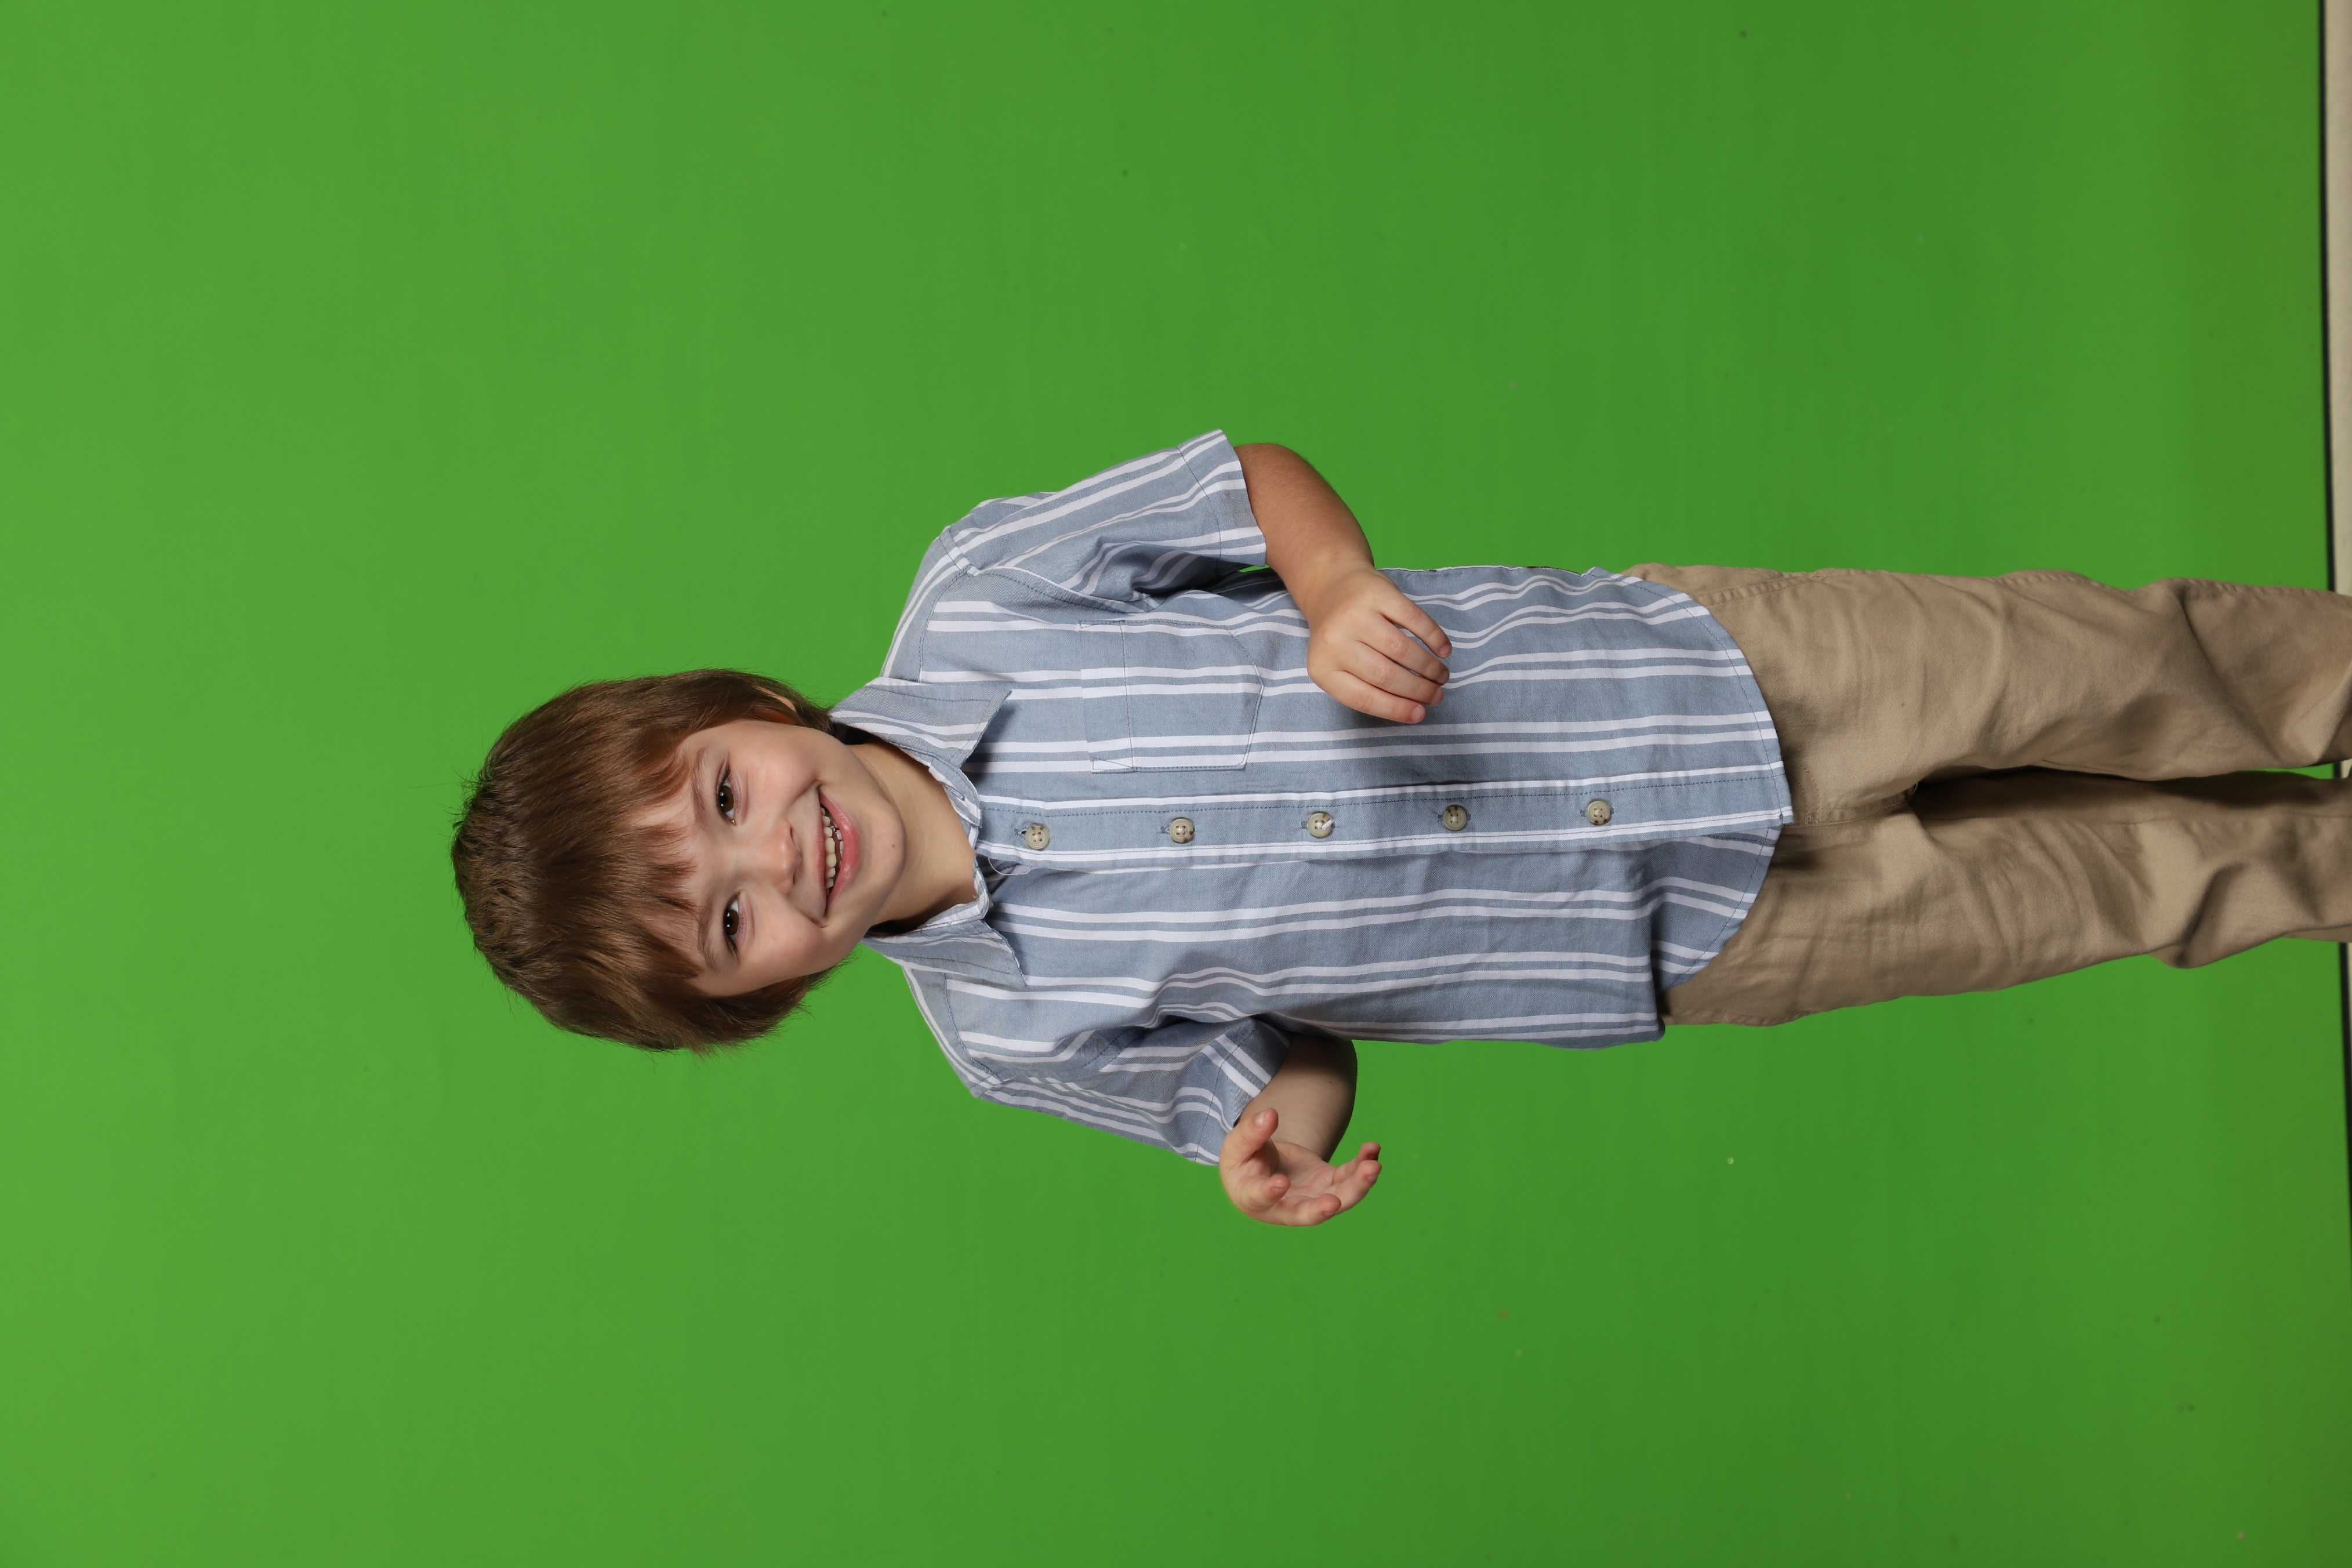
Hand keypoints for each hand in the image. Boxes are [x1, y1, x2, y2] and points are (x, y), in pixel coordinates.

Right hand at [1219, 1107, 1381, 1225]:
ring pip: (1337, 1199)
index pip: (1261, 1198)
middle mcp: (1285, 1207)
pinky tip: (1373, 1148)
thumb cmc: (1243, 1160)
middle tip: (1334, 1203)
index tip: (1281, 1183)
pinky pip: (1349, 1178)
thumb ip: (1251, 1133)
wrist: (1263, 1168)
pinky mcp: (1329, 1184)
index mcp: (1253, 1198)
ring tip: (1372, 1166)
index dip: (1270, 1192)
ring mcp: (1312, 1198)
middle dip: (1322, 1209)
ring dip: (1357, 1186)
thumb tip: (1269, 1115)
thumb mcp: (1237, 1144)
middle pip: (1306, 1213)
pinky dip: (1362, 1164)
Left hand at [1298, 564, 1453, 722]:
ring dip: (1428, 667)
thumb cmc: (1342, 635)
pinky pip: (1413, 619)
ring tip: (1441, 676)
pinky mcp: (1376, 593)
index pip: (1362, 697)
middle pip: (1385, 675)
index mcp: (1323, 668)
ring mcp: (1355, 614)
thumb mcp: (1341, 664)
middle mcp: (1334, 641)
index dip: (1396, 709)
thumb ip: (1367, 686)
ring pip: (1401, 649)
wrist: (1331, 585)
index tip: (1420, 714)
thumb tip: (1414, 708)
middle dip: (1418, 690)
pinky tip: (1443, 650)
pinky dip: (1433, 637)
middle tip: (1437, 695)